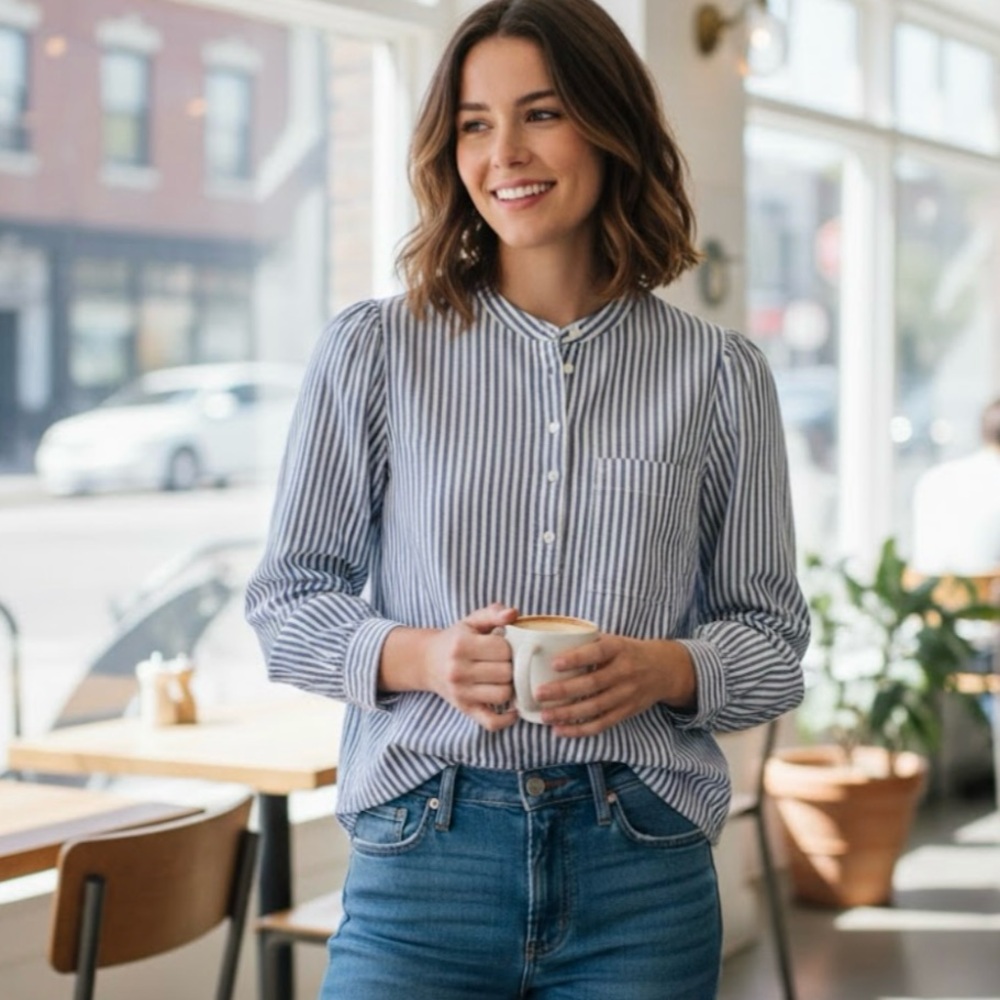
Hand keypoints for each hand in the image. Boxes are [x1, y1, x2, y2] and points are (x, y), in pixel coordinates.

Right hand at [417, 602, 519, 731]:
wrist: (427, 661)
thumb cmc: (456, 639)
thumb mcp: (472, 621)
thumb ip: (493, 613)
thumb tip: (514, 613)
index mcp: (461, 646)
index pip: (503, 649)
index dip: (509, 647)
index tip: (503, 646)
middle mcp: (458, 671)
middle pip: (506, 673)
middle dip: (511, 666)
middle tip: (505, 662)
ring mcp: (461, 693)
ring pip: (503, 695)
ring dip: (510, 687)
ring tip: (505, 678)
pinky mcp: (465, 710)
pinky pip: (491, 722)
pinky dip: (507, 719)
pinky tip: (513, 708)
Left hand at [534, 635, 696, 736]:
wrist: (664, 670)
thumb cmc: (628, 652)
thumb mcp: (614, 640)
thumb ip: (588, 643)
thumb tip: (548, 644)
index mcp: (618, 649)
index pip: (596, 652)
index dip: (576, 659)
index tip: (554, 664)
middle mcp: (624, 672)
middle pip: (592, 683)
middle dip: (564, 691)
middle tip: (540, 693)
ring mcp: (626, 694)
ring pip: (595, 707)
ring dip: (568, 714)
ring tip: (545, 716)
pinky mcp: (626, 712)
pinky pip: (602, 724)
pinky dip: (580, 730)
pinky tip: (561, 730)